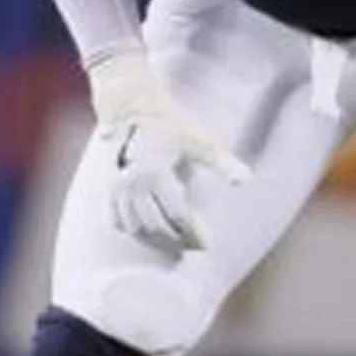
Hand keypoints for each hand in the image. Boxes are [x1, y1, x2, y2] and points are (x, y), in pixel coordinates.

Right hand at [89, 45, 250, 253]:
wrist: (134, 108)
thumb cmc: (172, 126)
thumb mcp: (200, 142)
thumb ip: (222, 163)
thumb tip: (246, 180)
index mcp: (155, 172)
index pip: (177, 215)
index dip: (193, 233)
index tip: (207, 243)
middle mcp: (132, 183)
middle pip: (156, 227)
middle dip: (177, 242)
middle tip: (195, 246)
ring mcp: (117, 188)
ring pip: (136, 229)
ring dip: (157, 242)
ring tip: (178, 244)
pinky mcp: (108, 189)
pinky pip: (119, 222)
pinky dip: (136, 233)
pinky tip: (154, 235)